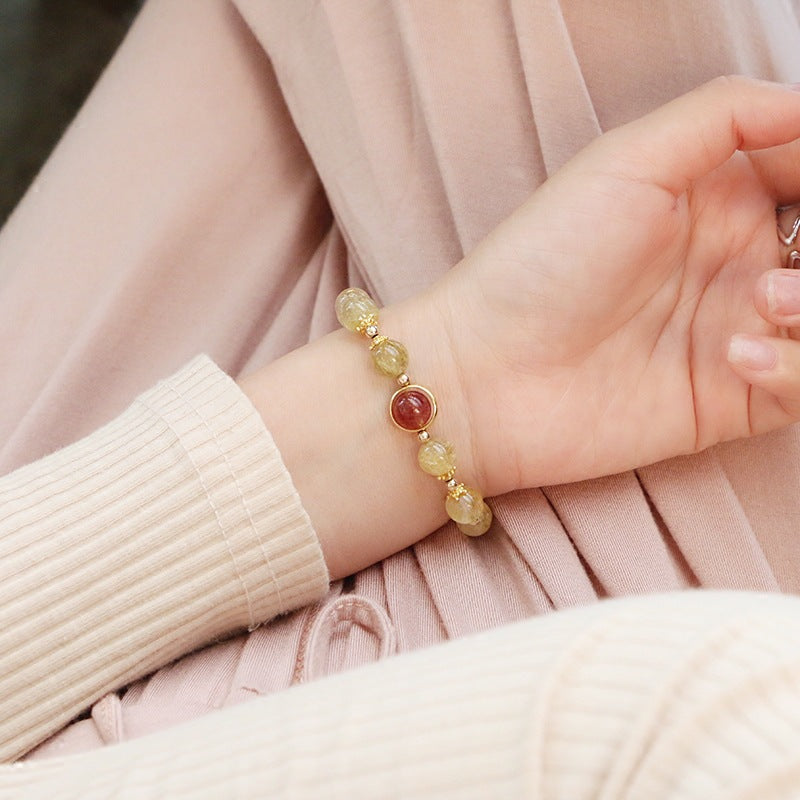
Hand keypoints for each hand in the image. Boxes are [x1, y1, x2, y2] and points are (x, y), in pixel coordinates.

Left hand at [432, 77, 799, 495]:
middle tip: (788, 262)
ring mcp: (733, 332)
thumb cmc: (541, 262)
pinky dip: (796, 366)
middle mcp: (730, 263)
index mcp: (713, 199)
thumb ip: (725, 117)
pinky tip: (735, 357)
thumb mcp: (626, 161)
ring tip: (763, 301)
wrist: (487, 375)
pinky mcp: (730, 399)